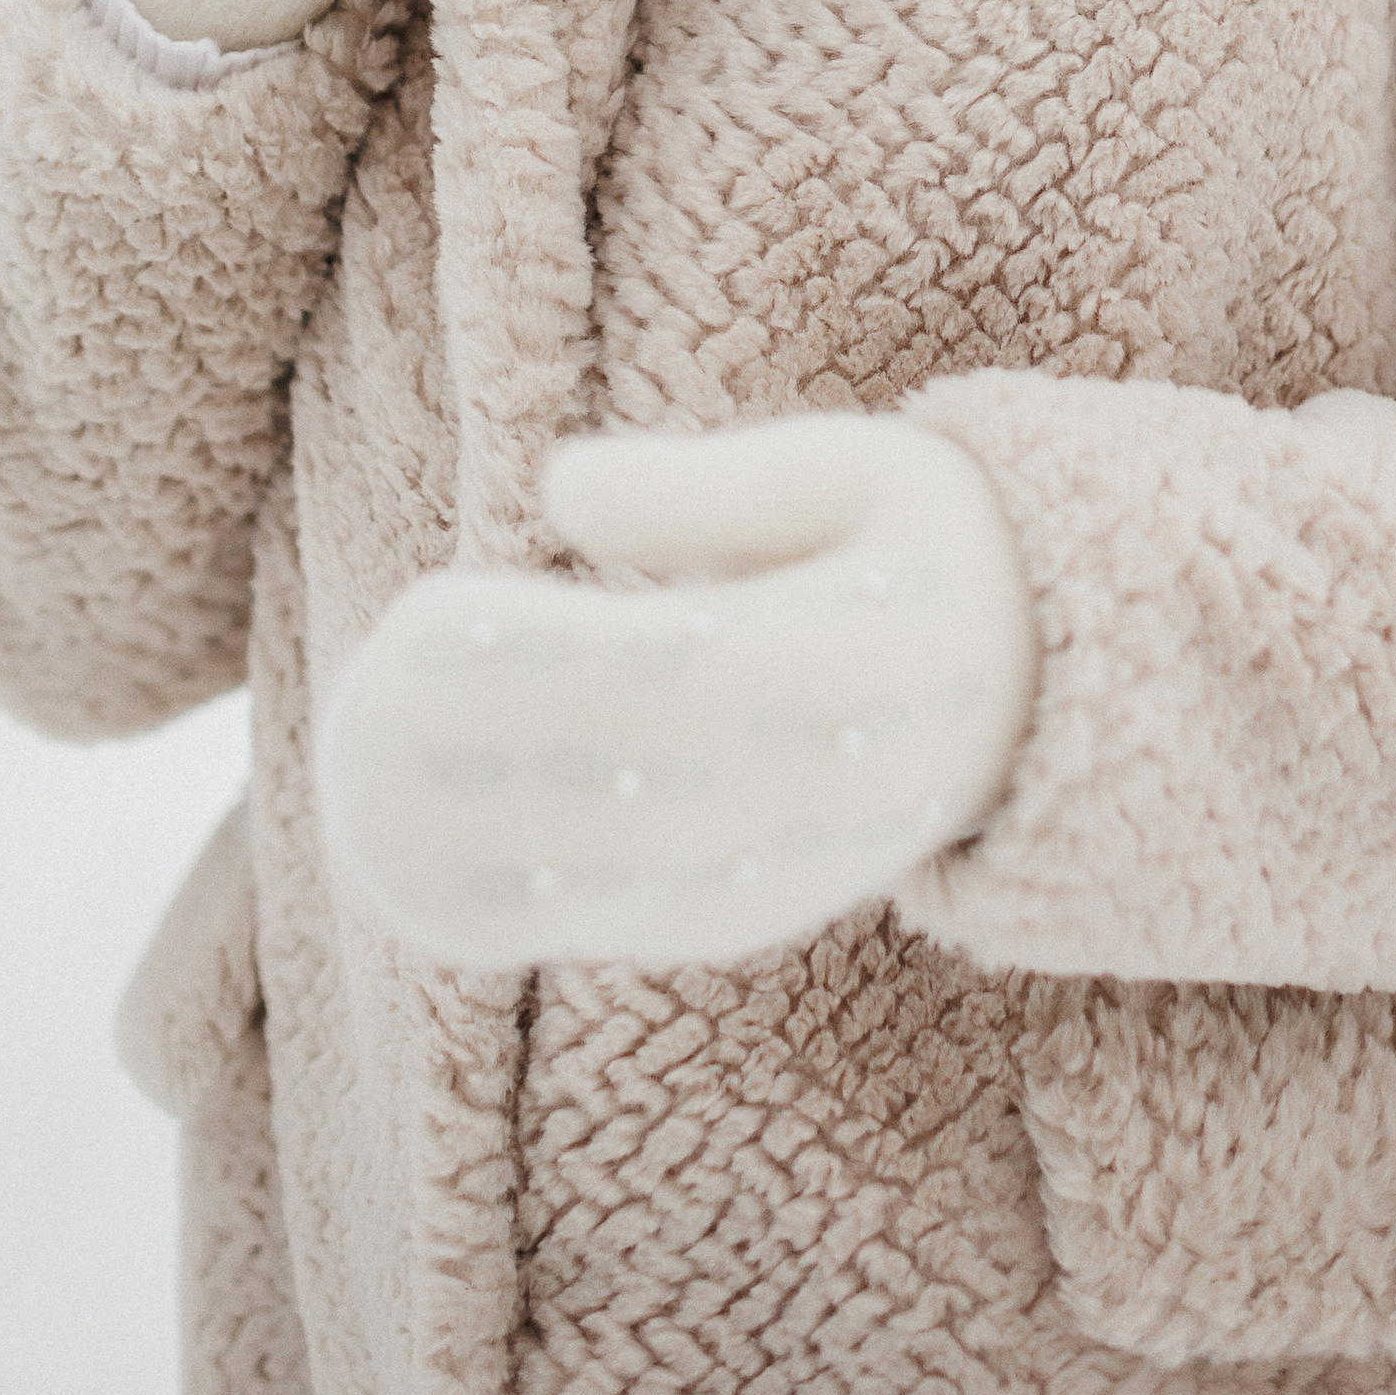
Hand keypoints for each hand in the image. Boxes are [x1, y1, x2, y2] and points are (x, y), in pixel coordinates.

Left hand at [314, 414, 1038, 969]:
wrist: (1042, 699)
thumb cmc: (928, 547)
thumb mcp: (858, 469)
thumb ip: (713, 484)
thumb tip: (558, 487)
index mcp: (870, 658)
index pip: (687, 674)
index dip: (551, 658)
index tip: (432, 613)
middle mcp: (835, 792)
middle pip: (637, 789)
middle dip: (483, 756)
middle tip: (356, 703)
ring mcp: (796, 875)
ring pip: (623, 881)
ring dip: (476, 847)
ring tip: (352, 790)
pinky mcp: (753, 918)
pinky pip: (628, 925)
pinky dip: (517, 910)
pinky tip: (408, 878)